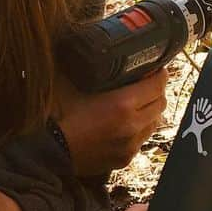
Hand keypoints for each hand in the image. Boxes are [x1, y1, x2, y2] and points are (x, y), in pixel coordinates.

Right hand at [53, 68, 168, 176]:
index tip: (155, 69)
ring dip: (149, 113)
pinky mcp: (125, 159)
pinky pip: (140, 141)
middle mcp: (132, 126)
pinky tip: (123, 126)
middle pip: (161, 104)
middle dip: (156, 92)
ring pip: (153, 124)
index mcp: (123, 104)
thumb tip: (93, 52)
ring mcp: (131, 145)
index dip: (159, 73)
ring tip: (136, 106)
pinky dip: (137, 131)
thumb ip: (89, 68)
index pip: (157, 85)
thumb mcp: (73, 83)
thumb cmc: (58, 116)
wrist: (50, 152)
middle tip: (145, 85)